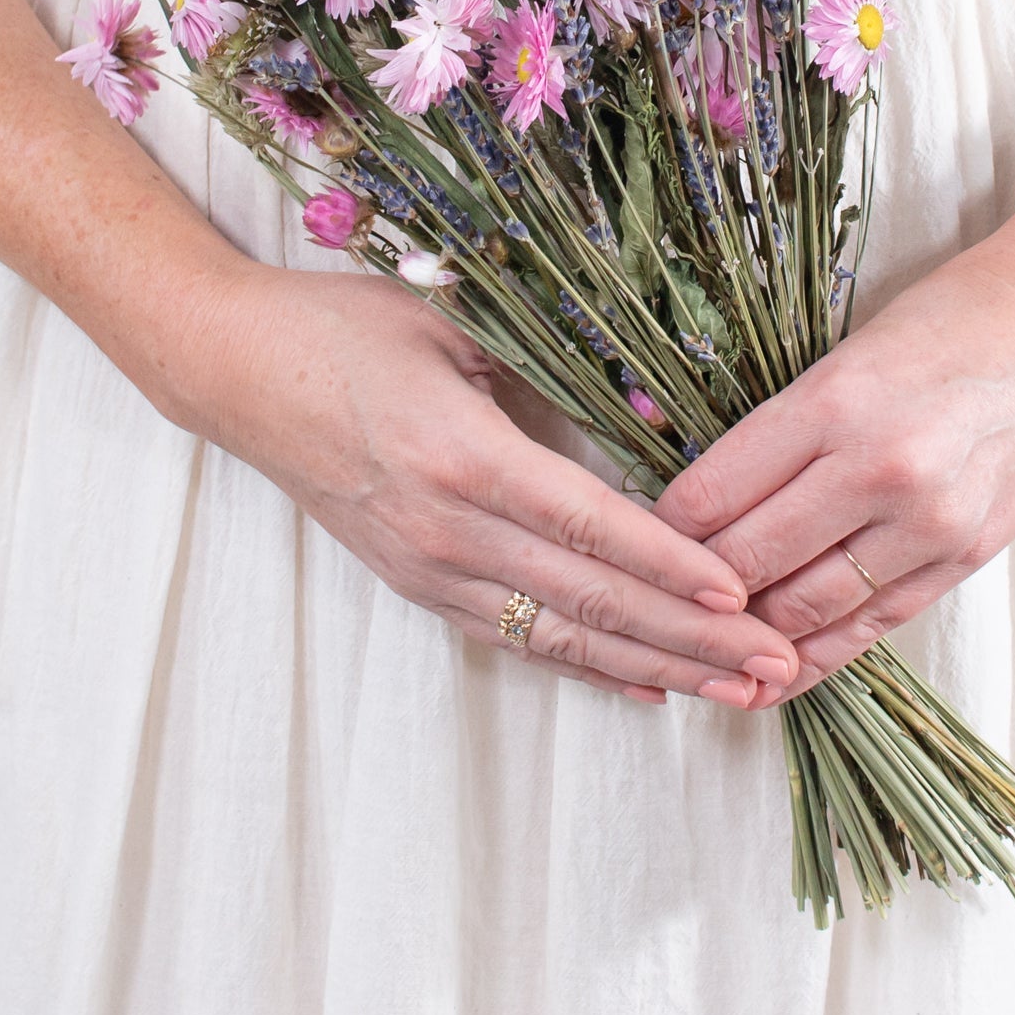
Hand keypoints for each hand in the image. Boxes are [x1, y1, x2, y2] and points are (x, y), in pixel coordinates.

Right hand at [165, 261, 800, 706]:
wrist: (236, 373)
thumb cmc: (345, 330)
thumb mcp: (451, 320)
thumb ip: (543, 364)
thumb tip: (647, 399)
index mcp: (462, 456)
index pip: (589, 525)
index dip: (670, 566)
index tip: (743, 597)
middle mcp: (447, 530)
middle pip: (591, 599)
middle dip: (693, 640)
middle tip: (777, 665)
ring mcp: (429, 569)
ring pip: (562, 637)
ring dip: (658, 669)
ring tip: (738, 693)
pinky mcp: (417, 585)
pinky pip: (518, 640)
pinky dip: (591, 667)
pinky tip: (651, 688)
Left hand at [654, 155, 1014, 701]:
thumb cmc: (954, 315)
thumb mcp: (850, 348)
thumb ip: (785, 423)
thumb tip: (703, 491)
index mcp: (837, 400)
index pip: (715, 492)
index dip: (660, 527)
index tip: (631, 537)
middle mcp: (881, 469)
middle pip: (751, 560)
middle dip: (692, 587)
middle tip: (651, 597)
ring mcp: (930, 522)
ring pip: (806, 607)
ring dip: (747, 631)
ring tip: (702, 641)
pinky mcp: (967, 555)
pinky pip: (874, 625)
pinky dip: (817, 654)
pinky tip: (774, 672)